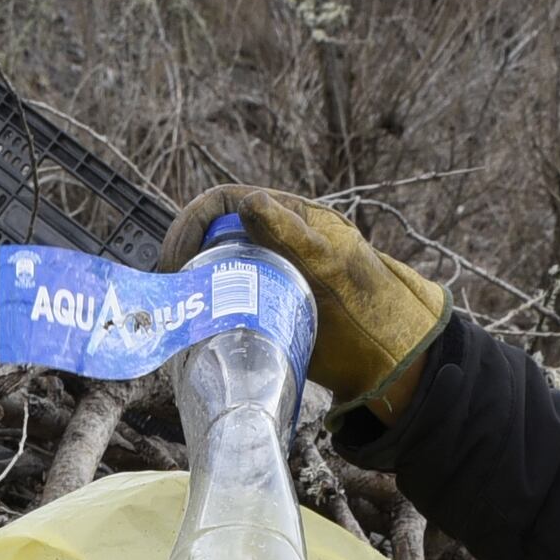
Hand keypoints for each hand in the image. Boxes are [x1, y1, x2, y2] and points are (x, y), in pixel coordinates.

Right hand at [168, 184, 449, 399]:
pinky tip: (192, 330)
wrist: (389, 358)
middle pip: (210, 237)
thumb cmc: (369, 304)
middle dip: (182, 257)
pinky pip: (221, 304)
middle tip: (170, 291)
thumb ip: (292, 234)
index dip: (192, 224)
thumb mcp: (329, 264)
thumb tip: (249, 201)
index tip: (177, 258)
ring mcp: (263, 279)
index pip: (222, 204)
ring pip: (212, 271)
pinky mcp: (260, 313)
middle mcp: (268, 244)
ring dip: (188, 286)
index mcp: (283, 219)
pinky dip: (202, 313)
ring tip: (175, 312)